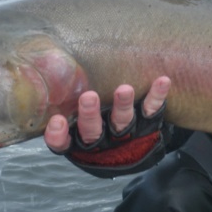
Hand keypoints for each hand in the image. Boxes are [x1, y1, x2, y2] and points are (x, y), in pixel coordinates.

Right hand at [44, 76, 170, 153]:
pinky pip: (151, 111)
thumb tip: (49, 62)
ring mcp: (125, 134)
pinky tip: (162, 81)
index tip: (56, 121)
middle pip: (92, 132)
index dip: (59, 135)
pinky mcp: (146, 125)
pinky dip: (156, 96)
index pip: (63, 143)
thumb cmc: (95, 126)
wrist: (134, 149)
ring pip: (122, 122)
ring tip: (124, 89)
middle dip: (90, 115)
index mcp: (79, 141)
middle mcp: (101, 140)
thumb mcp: (76, 122)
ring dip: (123, 105)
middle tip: (89, 97)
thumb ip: (64, 102)